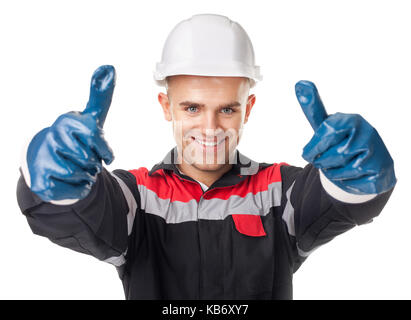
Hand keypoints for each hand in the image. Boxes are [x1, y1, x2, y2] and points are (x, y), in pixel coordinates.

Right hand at [25, 65, 115, 201]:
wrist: (51, 161)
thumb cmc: (76, 139)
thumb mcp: (91, 118)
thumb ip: (100, 96)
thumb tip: (108, 67)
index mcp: (67, 121)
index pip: (95, 138)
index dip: (103, 149)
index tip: (99, 149)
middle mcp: (53, 137)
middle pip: (91, 160)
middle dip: (94, 163)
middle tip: (83, 157)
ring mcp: (44, 158)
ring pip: (83, 175)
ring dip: (87, 176)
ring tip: (76, 167)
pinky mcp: (42, 181)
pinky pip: (75, 190)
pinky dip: (79, 188)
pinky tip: (70, 180)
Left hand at [295, 80, 395, 194]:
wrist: (370, 164)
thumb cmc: (343, 142)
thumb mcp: (327, 126)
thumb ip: (313, 109)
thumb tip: (300, 83)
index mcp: (351, 120)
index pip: (327, 131)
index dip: (314, 146)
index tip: (306, 154)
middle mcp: (366, 132)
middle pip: (330, 155)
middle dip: (322, 161)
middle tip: (323, 160)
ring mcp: (375, 152)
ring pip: (339, 170)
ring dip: (332, 172)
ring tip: (340, 165)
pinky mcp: (380, 170)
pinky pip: (350, 182)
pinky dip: (345, 181)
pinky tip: (352, 175)